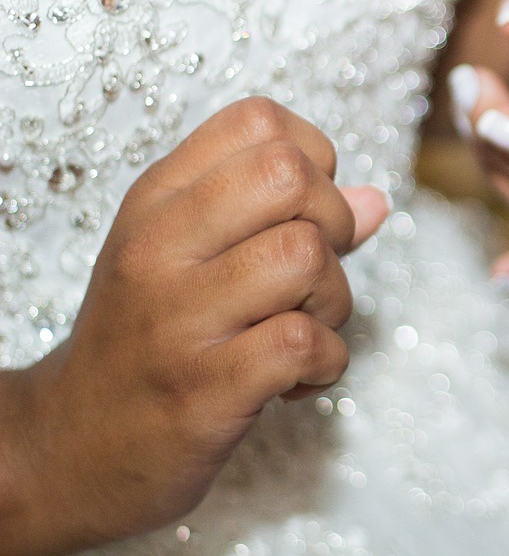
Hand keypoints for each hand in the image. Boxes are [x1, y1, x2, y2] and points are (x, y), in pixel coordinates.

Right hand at [0, 98, 387, 553]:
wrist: (71, 449)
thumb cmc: (148, 340)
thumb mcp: (190, 258)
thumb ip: (280, 218)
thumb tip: (375, 201)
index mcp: (158, 201)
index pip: (258, 121)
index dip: (313, 158)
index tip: (302, 212)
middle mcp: (160, 248)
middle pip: (289, 176)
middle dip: (333, 222)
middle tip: (312, 273)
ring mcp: (177, 319)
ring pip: (305, 257)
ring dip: (333, 300)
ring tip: (302, 329)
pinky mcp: (203, 389)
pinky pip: (303, 343)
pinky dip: (326, 363)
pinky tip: (296, 381)